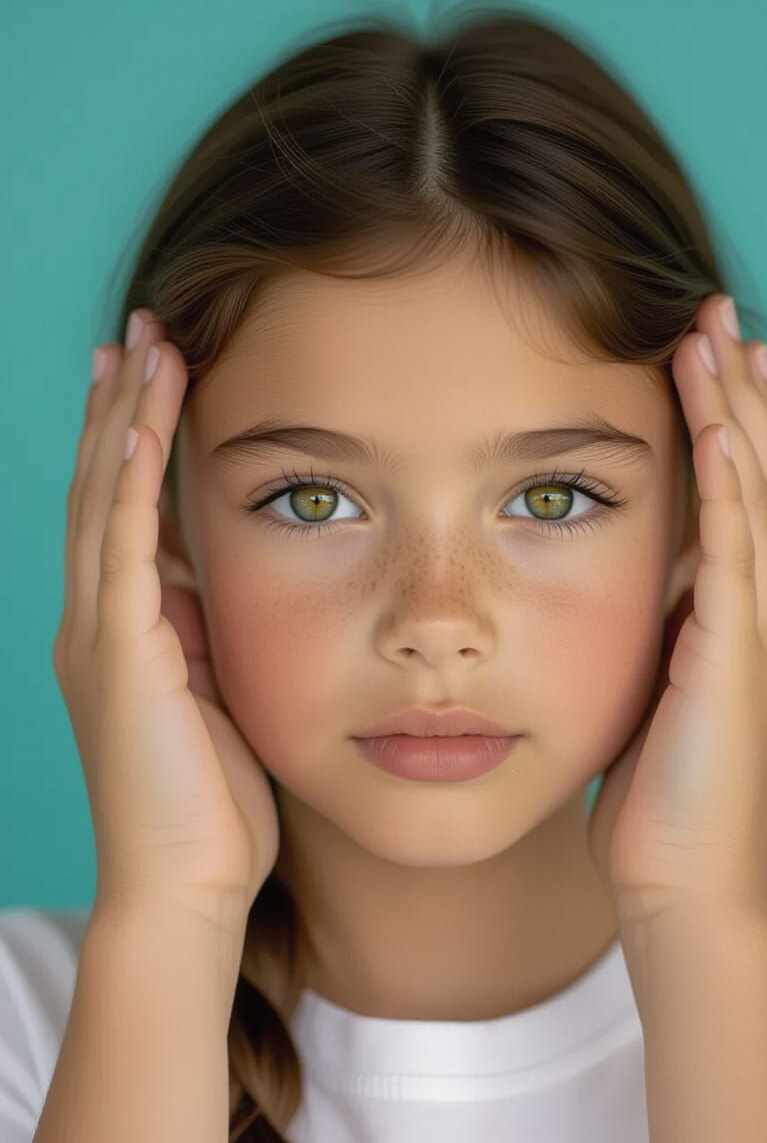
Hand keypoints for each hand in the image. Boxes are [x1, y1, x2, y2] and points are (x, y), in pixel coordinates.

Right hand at [53, 309, 279, 936]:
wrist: (184, 885)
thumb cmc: (208, 803)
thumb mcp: (212, 697)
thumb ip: (205, 636)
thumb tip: (217, 584)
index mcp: (122, 631)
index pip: (123, 512)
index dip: (133, 441)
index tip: (153, 377)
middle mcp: (96, 621)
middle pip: (105, 487)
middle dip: (120, 406)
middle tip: (138, 332)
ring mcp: (100, 634)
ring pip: (106, 499)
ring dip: (125, 418)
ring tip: (144, 345)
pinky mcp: (121, 651)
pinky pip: (125, 545)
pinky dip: (132, 478)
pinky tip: (145, 418)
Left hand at [587, 294, 766, 930]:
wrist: (679, 882)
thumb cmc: (658, 795)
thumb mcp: (658, 687)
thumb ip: (662, 626)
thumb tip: (637, 573)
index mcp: (753, 622)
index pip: (753, 499)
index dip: (741, 423)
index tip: (718, 358)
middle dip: (744, 394)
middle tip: (720, 316)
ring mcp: (766, 639)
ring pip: (760, 502)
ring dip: (738, 416)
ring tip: (713, 340)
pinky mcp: (737, 664)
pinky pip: (736, 558)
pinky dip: (731, 489)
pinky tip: (719, 431)